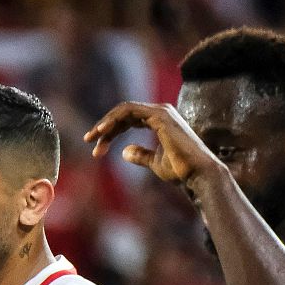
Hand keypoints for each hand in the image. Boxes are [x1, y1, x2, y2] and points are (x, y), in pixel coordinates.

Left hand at [84, 101, 219, 186]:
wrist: (196, 174)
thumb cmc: (180, 170)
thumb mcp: (154, 162)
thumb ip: (140, 155)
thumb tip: (124, 152)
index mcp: (159, 121)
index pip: (128, 120)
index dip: (110, 132)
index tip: (96, 149)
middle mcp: (160, 112)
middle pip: (123, 113)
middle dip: (104, 127)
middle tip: (88, 140)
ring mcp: (161, 112)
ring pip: (124, 110)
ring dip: (106, 122)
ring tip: (92, 137)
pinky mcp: (160, 115)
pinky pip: (130, 111)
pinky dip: (114, 119)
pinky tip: (103, 131)